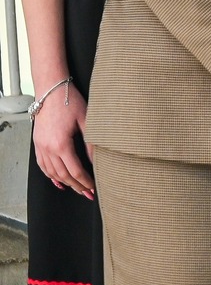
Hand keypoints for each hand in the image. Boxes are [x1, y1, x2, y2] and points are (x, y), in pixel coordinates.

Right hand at [31, 81, 93, 198]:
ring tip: (76, 189)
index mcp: (61, 144)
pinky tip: (58, 181)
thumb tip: (99, 161)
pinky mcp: (37, 143)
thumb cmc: (70, 102)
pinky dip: (50, 175)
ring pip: (51, 172)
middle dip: (77, 186)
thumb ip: (92, 143)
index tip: (94, 189)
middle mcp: (48, 148)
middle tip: (88, 194)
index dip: (85, 182)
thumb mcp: (87, 121)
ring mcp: (40, 146)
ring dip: (64, 183)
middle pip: (63, 175)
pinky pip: (42, 165)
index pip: (75, 171)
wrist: (51, 90)